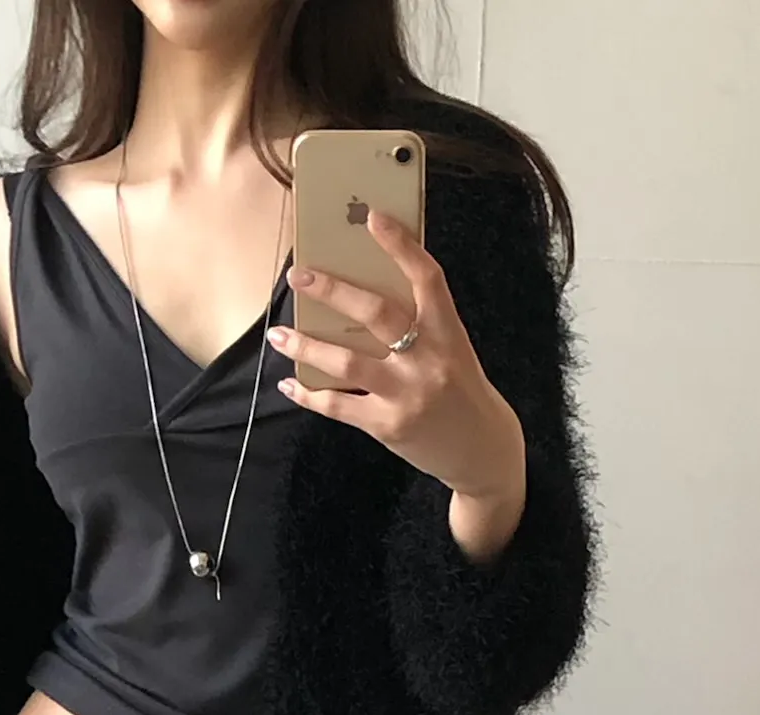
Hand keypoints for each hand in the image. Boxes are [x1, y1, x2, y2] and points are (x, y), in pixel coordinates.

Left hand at [270, 209, 527, 560]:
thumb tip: (361, 297)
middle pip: (375, 314)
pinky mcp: (388, 426)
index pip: (427, 278)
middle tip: (299, 275)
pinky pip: (339, 406)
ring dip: (307, 347)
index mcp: (448, 332)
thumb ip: (418, 325)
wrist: (481, 450)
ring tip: (278, 335)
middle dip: (332, 290)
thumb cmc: (460, 390)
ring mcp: (407, 395)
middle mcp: (428, 361)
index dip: (400, 245)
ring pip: (347, 362)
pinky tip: (290, 384)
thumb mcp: (451, 349)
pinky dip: (311, 395)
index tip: (372, 218)